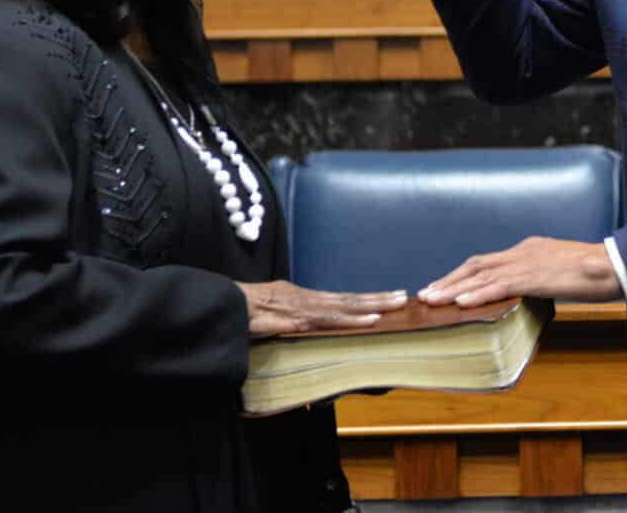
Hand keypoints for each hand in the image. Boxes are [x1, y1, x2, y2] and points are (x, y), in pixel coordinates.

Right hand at [236, 281, 409, 337]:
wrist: (221, 306)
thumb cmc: (240, 315)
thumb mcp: (268, 320)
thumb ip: (286, 325)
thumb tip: (298, 331)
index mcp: (301, 299)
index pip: (339, 300)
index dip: (362, 301)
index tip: (384, 300)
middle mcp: (307, 298)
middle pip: (349, 299)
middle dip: (378, 298)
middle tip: (404, 296)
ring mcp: (305, 305)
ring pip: (347, 305)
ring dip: (374, 305)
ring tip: (397, 302)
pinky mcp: (299, 316)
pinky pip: (332, 318)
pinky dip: (353, 319)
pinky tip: (372, 320)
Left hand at [419, 236, 622, 306]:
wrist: (617, 265)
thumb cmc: (595, 273)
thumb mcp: (561, 273)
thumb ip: (541, 281)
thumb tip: (525, 297)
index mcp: (530, 249)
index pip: (487, 261)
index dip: (462, 274)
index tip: (444, 286)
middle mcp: (524, 251)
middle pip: (477, 264)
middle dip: (449, 279)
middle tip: (426, 293)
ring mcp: (529, 262)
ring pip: (481, 274)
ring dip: (453, 288)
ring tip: (432, 299)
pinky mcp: (535, 276)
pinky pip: (499, 285)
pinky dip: (477, 293)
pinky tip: (460, 302)